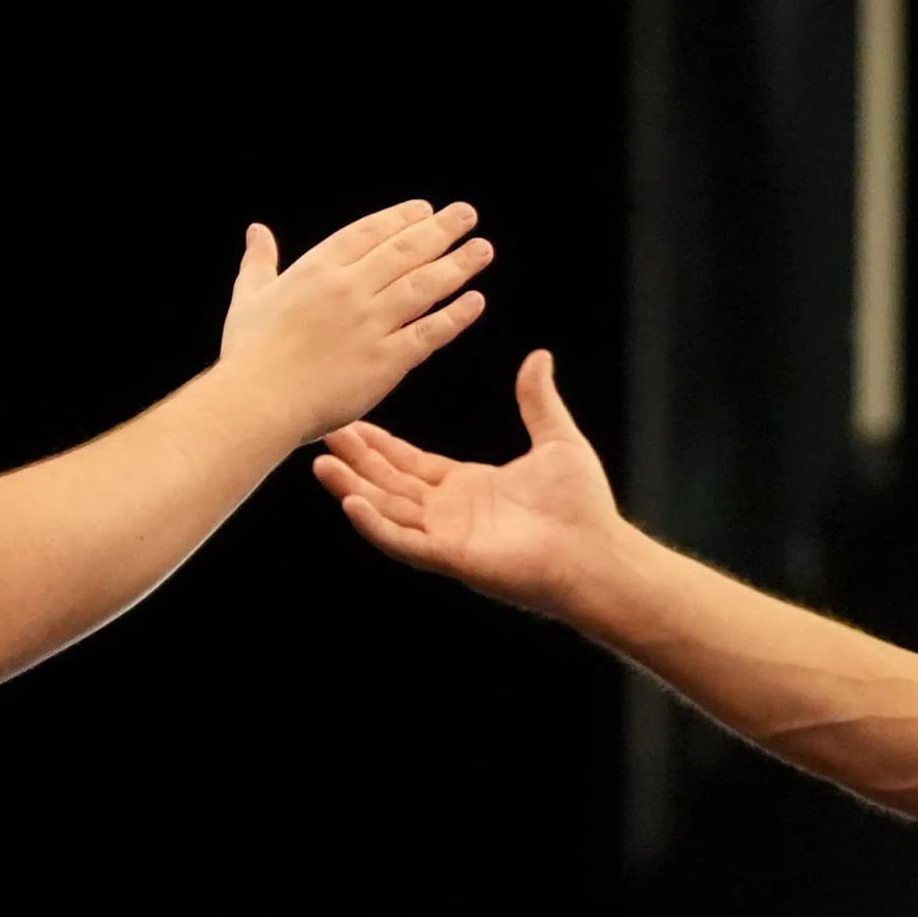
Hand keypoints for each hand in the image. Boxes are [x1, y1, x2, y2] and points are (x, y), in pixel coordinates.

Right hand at [219, 200, 491, 442]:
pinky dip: (454, 317)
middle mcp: (350, 290)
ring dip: (458, 265)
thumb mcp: (250, 297)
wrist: (256, 403)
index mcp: (317, 270)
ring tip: (482, 249)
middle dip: (441, 229)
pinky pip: (429, 334)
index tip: (426, 210)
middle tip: (467, 214)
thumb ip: (259, 262)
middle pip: (405, 251)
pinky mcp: (386, 362)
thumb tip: (256, 231)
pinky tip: (475, 302)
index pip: (369, 232)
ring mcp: (370, 324)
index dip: (401, 218)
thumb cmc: (247, 355)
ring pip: (424, 286)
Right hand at [312, 348, 626, 617]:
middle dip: (355, 459)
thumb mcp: (556, 439)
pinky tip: (352, 501)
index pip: (410, 463)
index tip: (351, 420)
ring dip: (353, 487)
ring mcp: (447, 537)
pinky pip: (403, 542)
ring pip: (387, 510)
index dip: (380, 444)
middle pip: (389, 483)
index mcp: (468, 487)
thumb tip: (539, 358)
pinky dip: (376, 524)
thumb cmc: (582, 505)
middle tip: (322, 432)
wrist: (597, 551)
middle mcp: (450, 513)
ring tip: (320, 463)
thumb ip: (538, 400)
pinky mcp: (450, 557)